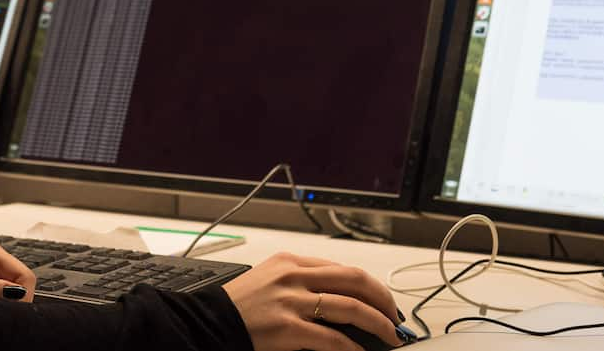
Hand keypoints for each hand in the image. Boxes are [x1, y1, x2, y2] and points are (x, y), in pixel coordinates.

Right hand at [223, 253, 400, 350]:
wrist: (207, 321)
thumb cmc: (238, 305)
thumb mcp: (270, 278)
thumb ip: (303, 282)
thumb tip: (342, 299)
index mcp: (291, 261)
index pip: (343, 268)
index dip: (371, 286)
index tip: (384, 301)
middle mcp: (294, 276)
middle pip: (354, 280)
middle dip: (383, 300)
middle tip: (395, 318)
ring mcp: (291, 302)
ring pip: (350, 307)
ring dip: (378, 325)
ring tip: (389, 337)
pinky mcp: (287, 328)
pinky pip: (332, 338)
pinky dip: (352, 347)